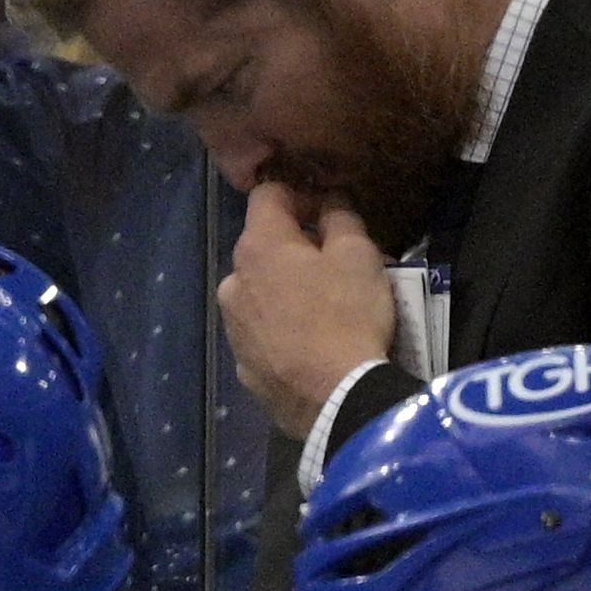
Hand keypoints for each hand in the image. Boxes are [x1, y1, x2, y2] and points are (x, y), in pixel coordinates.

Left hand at [218, 180, 399, 437]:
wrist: (334, 396)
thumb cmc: (348, 315)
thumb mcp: (358, 255)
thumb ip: (339, 217)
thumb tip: (327, 200)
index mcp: (257, 247)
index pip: (266, 195)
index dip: (299, 194)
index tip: (328, 210)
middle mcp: (232, 281)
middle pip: (263, 246)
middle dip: (298, 246)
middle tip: (340, 262)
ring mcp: (232, 324)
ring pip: (260, 290)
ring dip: (287, 287)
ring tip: (329, 305)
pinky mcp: (242, 362)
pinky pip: (263, 330)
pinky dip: (283, 326)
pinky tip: (313, 342)